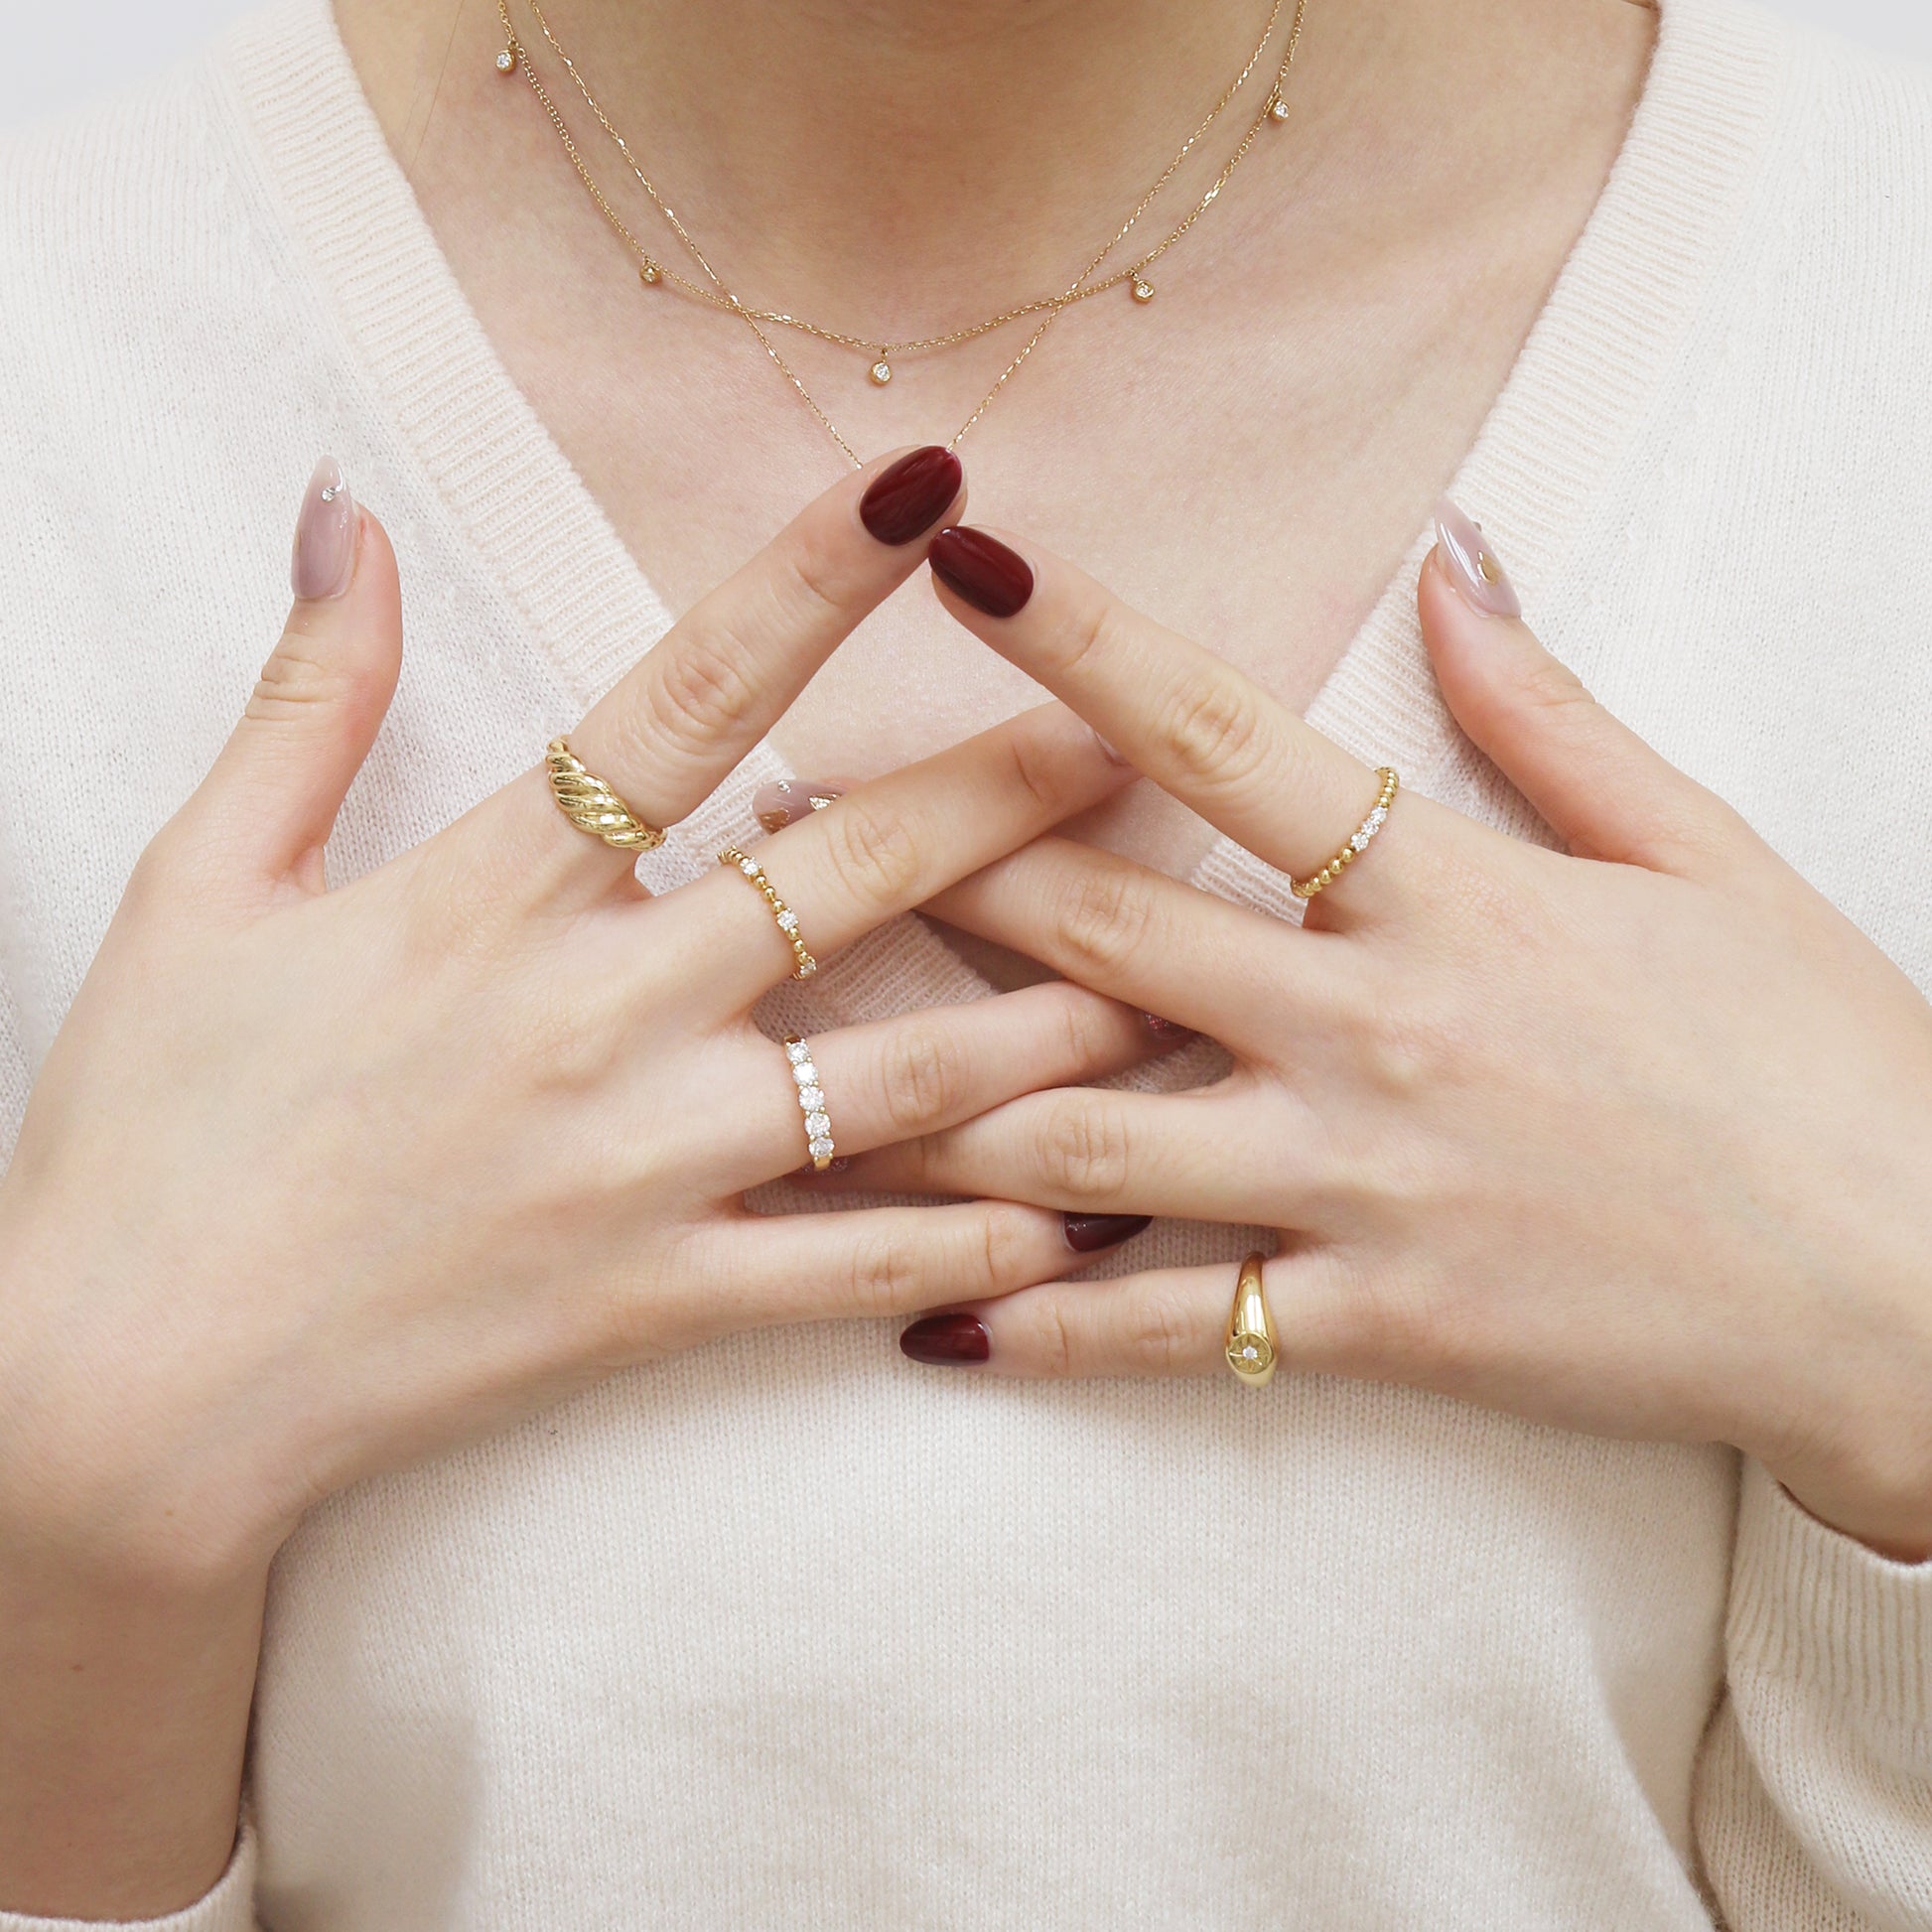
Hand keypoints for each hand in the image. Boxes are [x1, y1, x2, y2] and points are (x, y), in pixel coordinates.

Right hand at [0, 449, 1169, 1593]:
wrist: (121, 1388)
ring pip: (897, 1076)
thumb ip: (306, 697)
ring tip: (1178, 980)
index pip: (684, 699)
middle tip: (1145, 742)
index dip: (811, 581)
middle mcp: (597, 1014)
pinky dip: (971, 1242)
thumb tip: (350, 511)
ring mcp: (642, 1166)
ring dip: (1049, 1022)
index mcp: (490, 893)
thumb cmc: (152, 1125)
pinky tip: (1081, 1218)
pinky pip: (848, 1267)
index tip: (926, 490)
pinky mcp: (655, 1301)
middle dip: (1009, 795)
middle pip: (851, 878)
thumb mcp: (196, 885)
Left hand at [841, 508, 1931, 1562]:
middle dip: (928, 866)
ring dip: (928, 1100)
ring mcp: (1359, 1186)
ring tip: (782, 1074)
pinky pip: (1170, 1326)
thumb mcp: (1704, 854)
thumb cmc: (1816, 1061)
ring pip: (1089, 1134)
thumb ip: (1548, 710)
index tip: (963, 560)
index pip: (1228, 737)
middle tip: (777, 822)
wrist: (1908, 1292)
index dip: (1084, 643)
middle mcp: (1372, 1029)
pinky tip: (924, 1318)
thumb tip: (1451, 552)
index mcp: (1448, 894)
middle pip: (1099, 929)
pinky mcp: (1374, 1324)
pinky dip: (1043, 1324)